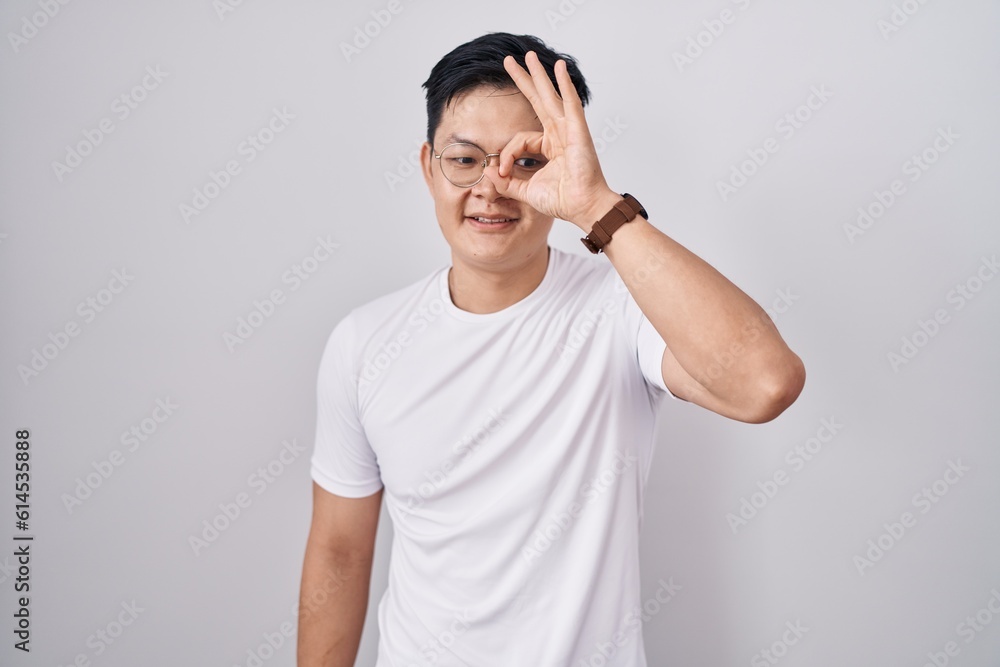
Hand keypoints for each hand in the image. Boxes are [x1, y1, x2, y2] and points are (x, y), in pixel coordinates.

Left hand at [491, 51, 618, 228]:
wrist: (582, 207)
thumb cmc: (563, 200)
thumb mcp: (526, 191)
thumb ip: (506, 182)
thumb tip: (488, 170)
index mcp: (548, 147)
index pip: (519, 140)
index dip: (507, 154)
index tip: (502, 171)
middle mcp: (559, 134)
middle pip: (537, 100)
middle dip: (523, 80)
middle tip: (509, 61)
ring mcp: (569, 130)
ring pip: (551, 96)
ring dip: (539, 75)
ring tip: (529, 56)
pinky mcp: (578, 131)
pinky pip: (570, 103)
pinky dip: (565, 85)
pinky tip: (559, 68)